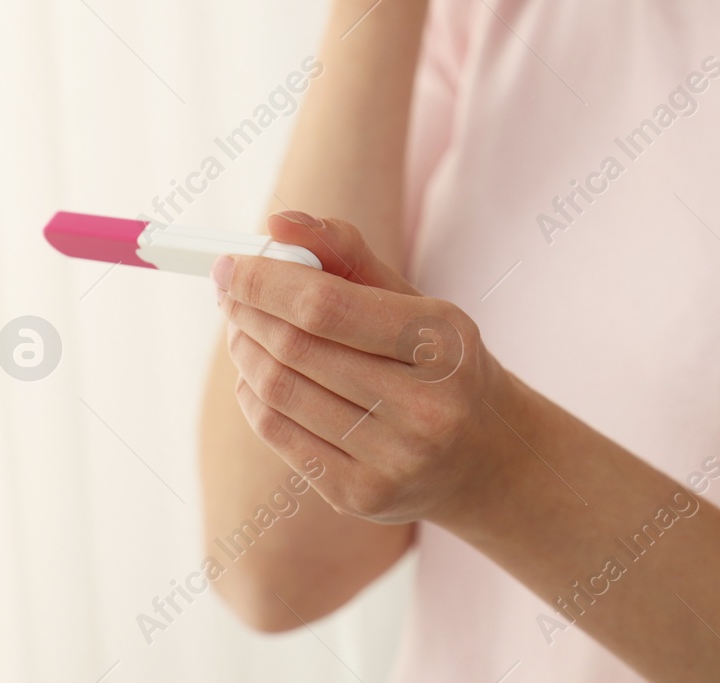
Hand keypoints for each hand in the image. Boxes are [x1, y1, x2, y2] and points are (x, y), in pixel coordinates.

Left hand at [217, 211, 511, 523]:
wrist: (488, 456)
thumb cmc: (440, 364)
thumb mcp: (416, 302)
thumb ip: (348, 255)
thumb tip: (276, 224)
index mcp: (442, 342)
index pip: (327, 306)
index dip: (265, 282)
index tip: (230, 264)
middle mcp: (425, 405)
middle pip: (296, 349)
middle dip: (248, 313)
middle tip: (230, 294)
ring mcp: (394, 457)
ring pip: (279, 393)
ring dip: (245, 352)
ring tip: (242, 330)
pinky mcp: (362, 495)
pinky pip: (279, 436)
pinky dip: (253, 397)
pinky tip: (257, 376)